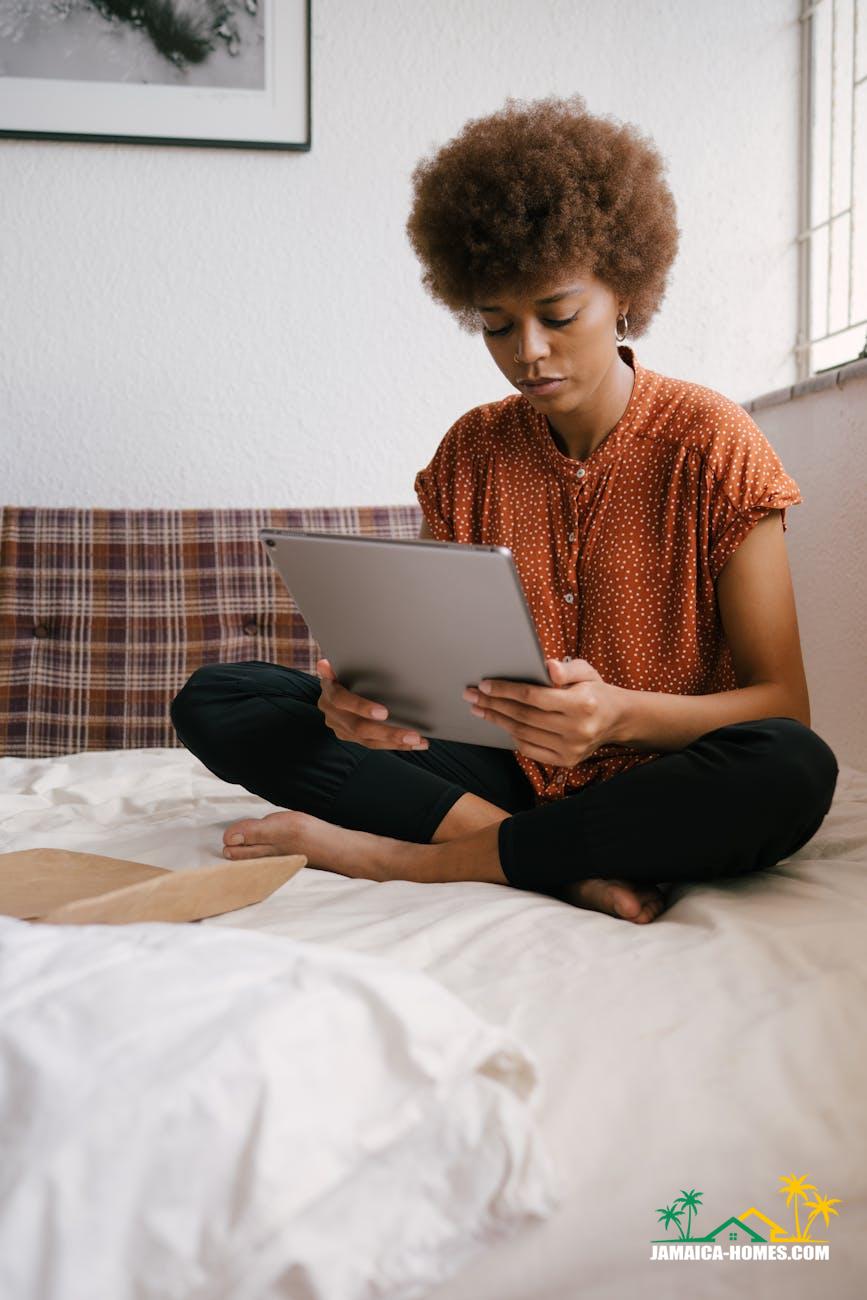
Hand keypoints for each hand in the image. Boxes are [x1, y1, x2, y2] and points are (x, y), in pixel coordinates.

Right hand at [315, 658, 428, 750]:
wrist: (332, 689)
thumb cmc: (345, 672)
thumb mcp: (341, 665)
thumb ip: (338, 665)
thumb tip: (323, 665)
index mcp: (328, 693)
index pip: (342, 701)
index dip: (361, 707)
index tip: (384, 713)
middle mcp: (332, 714)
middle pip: (359, 727)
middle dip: (388, 732)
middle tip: (413, 735)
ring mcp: (340, 728)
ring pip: (368, 741)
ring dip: (395, 742)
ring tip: (418, 741)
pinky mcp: (350, 738)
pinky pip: (373, 744)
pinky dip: (395, 745)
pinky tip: (414, 744)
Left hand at [462, 657, 625, 765]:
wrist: (616, 719)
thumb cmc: (594, 691)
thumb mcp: (586, 672)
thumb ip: (566, 668)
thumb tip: (548, 666)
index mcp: (582, 705)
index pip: (534, 697)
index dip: (506, 690)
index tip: (484, 685)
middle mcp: (577, 730)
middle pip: (524, 716)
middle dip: (493, 704)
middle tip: (471, 695)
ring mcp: (571, 749)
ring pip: (523, 733)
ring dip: (497, 720)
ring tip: (479, 708)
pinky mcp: (566, 761)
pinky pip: (530, 748)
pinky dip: (512, 735)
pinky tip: (501, 723)